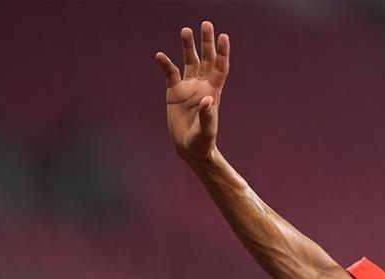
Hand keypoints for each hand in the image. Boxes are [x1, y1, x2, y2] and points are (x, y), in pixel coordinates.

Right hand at [155, 21, 229, 161]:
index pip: (221, 68)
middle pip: (207, 59)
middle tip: (206, 24)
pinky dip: (165, 64)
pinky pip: (170, 74)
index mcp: (214, 92)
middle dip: (207, 42)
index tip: (224, 37)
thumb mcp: (207, 131)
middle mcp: (202, 85)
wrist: (190, 148)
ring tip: (186, 30)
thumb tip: (207, 100)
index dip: (223, 52)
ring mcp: (188, 87)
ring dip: (188, 47)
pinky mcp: (174, 92)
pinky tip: (160, 55)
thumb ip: (207, 116)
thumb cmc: (203, 141)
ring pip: (189, 62)